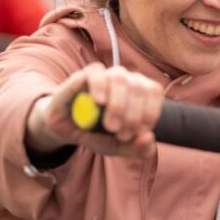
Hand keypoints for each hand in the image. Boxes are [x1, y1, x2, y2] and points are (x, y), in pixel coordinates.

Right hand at [26, 63, 163, 158]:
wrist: (65, 129)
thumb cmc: (95, 132)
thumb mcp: (116, 146)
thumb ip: (135, 147)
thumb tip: (150, 139)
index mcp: (138, 91)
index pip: (153, 91)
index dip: (150, 112)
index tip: (138, 132)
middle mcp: (124, 79)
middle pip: (138, 86)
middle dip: (133, 114)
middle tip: (121, 134)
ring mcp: (104, 75)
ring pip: (119, 77)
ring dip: (118, 104)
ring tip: (110, 125)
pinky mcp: (83, 75)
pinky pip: (95, 72)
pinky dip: (99, 86)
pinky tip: (99, 101)